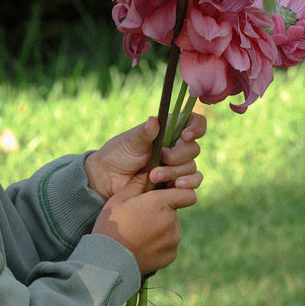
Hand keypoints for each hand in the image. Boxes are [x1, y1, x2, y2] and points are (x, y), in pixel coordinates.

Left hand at [84, 112, 206, 199]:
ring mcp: (177, 166)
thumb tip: (154, 120)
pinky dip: (187, 184)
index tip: (185, 136)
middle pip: (194, 149)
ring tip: (153, 176)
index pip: (193, 122)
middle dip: (178, 156)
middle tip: (161, 159)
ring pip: (192, 167)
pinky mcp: (176, 183)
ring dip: (174, 172)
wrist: (108, 180)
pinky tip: (175, 185)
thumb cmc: (118, 154)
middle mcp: (176, 147)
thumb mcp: (130, 141)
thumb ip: (145, 132)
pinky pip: (192, 183)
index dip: (196, 128)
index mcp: (168, 130)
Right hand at [92, 173, 197, 274]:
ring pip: (171, 229)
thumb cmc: (112, 225)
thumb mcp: (119, 199)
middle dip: (163, 213)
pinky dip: (159, 245)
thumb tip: (150, 170)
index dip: (178, 194)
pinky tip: (142, 246)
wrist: (109, 260)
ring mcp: (173, 239)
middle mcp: (171, 221)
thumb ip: (138, 183)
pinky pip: (168, 245)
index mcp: (160, 203)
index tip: (166, 198)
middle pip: (174, 212)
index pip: (187, 194)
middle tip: (142, 219)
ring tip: (139, 235)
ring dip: (160, 229)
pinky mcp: (171, 255)